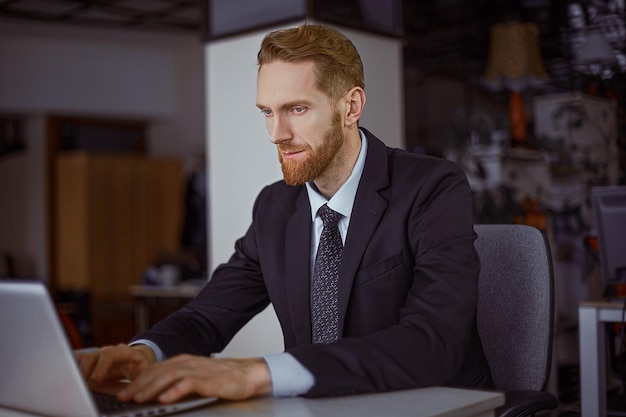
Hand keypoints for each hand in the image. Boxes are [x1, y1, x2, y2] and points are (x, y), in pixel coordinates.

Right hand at [77, 344, 155, 383]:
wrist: (139, 361)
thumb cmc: (141, 369)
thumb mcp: (143, 376)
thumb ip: (133, 384)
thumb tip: (122, 397)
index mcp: (124, 352)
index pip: (110, 355)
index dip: (101, 367)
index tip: (95, 380)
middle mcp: (109, 352)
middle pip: (93, 356)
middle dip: (85, 370)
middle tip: (82, 385)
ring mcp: (99, 356)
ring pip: (83, 359)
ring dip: (78, 372)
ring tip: (76, 385)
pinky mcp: (92, 362)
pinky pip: (79, 362)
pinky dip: (73, 369)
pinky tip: (70, 380)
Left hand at [117, 355, 271, 403]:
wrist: (248, 374)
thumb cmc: (223, 378)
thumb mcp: (195, 378)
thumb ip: (177, 382)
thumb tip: (155, 392)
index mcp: (183, 362)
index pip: (154, 369)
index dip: (136, 380)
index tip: (122, 392)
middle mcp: (188, 363)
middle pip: (157, 372)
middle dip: (138, 385)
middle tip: (123, 397)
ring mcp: (198, 370)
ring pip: (169, 376)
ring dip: (152, 388)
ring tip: (139, 399)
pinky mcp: (210, 379)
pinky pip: (189, 383)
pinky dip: (175, 390)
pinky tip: (165, 399)